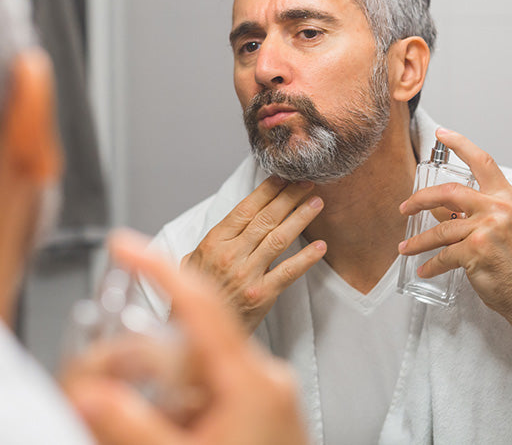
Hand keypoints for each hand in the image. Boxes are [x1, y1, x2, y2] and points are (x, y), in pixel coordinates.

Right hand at [62, 229, 307, 444]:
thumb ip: (129, 426)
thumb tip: (87, 392)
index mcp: (250, 382)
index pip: (199, 304)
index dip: (158, 268)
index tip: (125, 246)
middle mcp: (264, 381)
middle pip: (187, 346)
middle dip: (143, 366)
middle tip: (111, 396)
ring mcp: (268, 400)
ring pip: (196, 374)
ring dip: (162, 395)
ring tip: (150, 425)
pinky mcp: (266, 417)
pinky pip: (213, 395)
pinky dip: (184, 410)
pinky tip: (175, 436)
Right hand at [182, 176, 325, 332]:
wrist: (196, 333)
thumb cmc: (195, 295)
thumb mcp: (191, 261)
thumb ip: (212, 241)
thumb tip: (232, 221)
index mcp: (213, 242)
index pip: (245, 209)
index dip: (266, 191)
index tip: (282, 178)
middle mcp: (230, 255)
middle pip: (265, 219)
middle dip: (288, 197)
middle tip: (306, 183)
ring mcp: (247, 275)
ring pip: (278, 239)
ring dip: (300, 218)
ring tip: (316, 204)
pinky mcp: (261, 295)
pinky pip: (288, 272)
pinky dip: (305, 258)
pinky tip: (320, 246)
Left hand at [397, 128, 511, 318]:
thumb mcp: (505, 228)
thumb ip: (475, 214)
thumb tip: (439, 210)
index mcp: (507, 198)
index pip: (482, 162)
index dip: (460, 144)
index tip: (441, 134)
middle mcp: (500, 208)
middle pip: (448, 192)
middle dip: (420, 199)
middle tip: (405, 207)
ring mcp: (489, 228)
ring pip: (440, 229)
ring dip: (418, 240)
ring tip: (405, 247)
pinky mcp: (477, 251)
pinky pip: (444, 255)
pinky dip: (431, 265)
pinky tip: (424, 269)